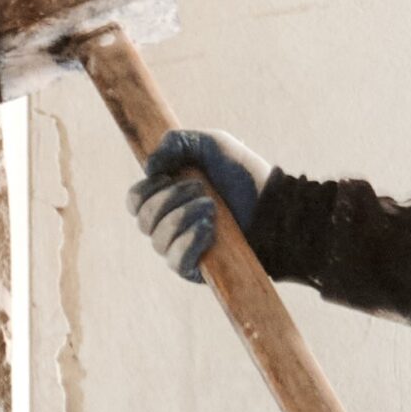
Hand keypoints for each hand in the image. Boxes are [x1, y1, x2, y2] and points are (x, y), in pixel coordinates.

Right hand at [127, 129, 271, 280]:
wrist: (274, 204)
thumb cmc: (243, 174)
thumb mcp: (211, 144)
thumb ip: (176, 142)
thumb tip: (148, 167)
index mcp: (168, 197)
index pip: (135, 201)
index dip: (146, 189)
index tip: (169, 176)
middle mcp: (170, 224)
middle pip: (144, 220)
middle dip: (170, 199)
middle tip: (202, 188)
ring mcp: (182, 248)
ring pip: (158, 241)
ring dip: (183, 218)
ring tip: (212, 207)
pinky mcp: (197, 269)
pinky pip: (176, 262)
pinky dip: (188, 242)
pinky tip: (209, 228)